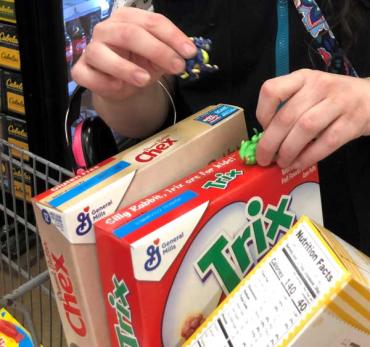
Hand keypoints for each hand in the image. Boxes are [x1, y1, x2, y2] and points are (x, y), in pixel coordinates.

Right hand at [71, 7, 195, 100]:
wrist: (119, 85)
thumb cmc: (138, 65)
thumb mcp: (158, 59)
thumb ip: (170, 55)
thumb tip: (187, 56)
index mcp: (127, 19)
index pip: (151, 21)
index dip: (172, 36)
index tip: (189, 52)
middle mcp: (106, 29)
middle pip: (130, 34)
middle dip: (157, 50)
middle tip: (177, 66)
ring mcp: (91, 49)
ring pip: (102, 54)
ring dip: (126, 68)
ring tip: (145, 80)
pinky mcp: (81, 70)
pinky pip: (89, 76)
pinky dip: (104, 83)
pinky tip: (119, 88)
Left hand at [256, 69, 369, 169]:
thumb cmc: (330, 99)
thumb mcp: (308, 92)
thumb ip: (288, 108)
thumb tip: (266, 139)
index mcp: (302, 78)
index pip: (272, 90)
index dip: (262, 113)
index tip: (263, 129)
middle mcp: (319, 86)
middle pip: (287, 116)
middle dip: (270, 142)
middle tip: (263, 158)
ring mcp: (339, 102)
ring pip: (306, 128)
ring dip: (288, 150)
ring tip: (281, 162)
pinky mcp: (353, 122)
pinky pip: (326, 142)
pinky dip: (308, 156)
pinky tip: (298, 164)